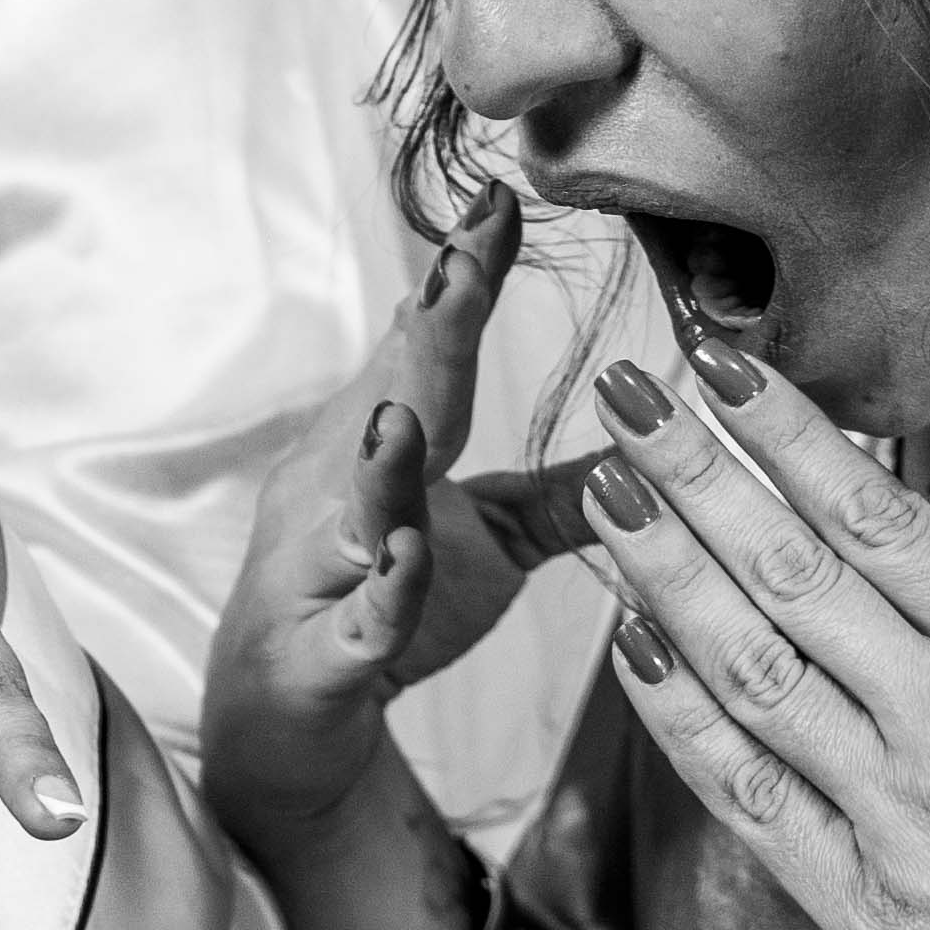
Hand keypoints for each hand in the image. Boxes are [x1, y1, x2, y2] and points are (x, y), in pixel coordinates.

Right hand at [200, 189, 608, 848]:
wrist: (273, 728)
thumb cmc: (372, 612)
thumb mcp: (484, 544)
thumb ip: (561, 490)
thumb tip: (655, 426)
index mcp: (378, 448)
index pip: (426, 352)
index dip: (461, 279)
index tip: (500, 200)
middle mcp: (335, 494)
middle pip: (391, 405)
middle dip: (427, 336)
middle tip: (463, 261)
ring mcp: (318, 577)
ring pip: (356, 512)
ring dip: (383, 464)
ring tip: (407, 411)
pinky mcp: (318, 660)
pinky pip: (356, 626)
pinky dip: (380, 596)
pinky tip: (401, 561)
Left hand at [580, 333, 929, 929]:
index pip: (886, 519)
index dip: (790, 434)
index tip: (723, 367)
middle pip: (792, 573)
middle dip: (697, 473)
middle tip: (625, 391)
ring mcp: (899, 823)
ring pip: (750, 670)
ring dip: (664, 574)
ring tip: (600, 488)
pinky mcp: (868, 919)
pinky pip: (751, 801)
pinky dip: (681, 722)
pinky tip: (631, 651)